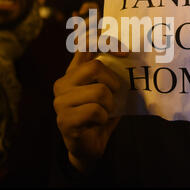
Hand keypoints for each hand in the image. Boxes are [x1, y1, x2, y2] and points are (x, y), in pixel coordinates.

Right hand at [53, 51, 120, 172]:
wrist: (88, 148)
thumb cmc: (99, 116)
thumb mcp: (107, 91)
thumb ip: (110, 74)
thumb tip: (129, 56)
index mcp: (72, 73)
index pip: (83, 45)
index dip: (104, 42)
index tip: (124, 52)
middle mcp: (62, 83)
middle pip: (95, 67)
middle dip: (112, 83)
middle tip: (114, 96)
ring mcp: (60, 102)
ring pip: (99, 92)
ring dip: (109, 105)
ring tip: (103, 113)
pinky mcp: (64, 120)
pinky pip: (95, 111)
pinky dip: (104, 119)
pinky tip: (96, 124)